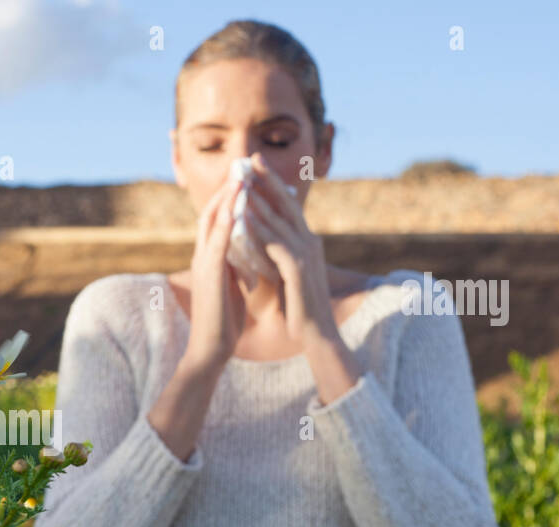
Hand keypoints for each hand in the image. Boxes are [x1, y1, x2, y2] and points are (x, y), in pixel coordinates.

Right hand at [185, 174, 247, 367]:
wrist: (211, 349)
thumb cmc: (224, 321)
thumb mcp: (232, 285)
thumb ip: (235, 265)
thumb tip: (247, 251)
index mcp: (210, 257)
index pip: (218, 218)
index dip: (231, 196)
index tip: (246, 175)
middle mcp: (203, 255)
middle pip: (211, 211)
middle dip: (227, 187)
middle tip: (241, 163)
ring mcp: (204, 263)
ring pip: (212, 221)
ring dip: (227, 196)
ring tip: (240, 174)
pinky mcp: (210, 275)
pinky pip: (218, 242)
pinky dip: (227, 221)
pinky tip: (239, 206)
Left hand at [244, 153, 363, 403]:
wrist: (317, 334)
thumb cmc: (300, 307)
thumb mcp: (288, 274)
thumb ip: (278, 255)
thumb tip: (264, 241)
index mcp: (306, 242)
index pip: (287, 207)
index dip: (272, 186)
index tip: (255, 167)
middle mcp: (310, 242)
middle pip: (287, 204)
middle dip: (268, 181)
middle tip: (251, 160)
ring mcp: (306, 254)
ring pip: (280, 220)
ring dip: (260, 200)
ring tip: (242, 183)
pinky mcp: (299, 269)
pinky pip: (276, 244)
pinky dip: (260, 231)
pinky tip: (244, 220)